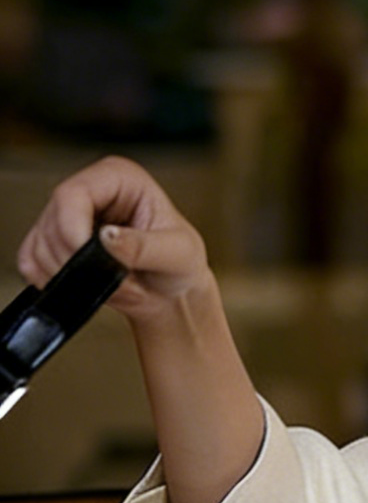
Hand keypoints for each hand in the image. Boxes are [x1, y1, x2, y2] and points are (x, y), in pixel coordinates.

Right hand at [18, 156, 211, 326]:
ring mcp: (67, 216)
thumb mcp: (178, 253)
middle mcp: (89, 190)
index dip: (72, 229)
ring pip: (39, 245)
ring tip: (109, 283)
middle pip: (51, 222)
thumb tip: (107, 237)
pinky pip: (31, 262)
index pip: (72, 194)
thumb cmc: (180, 264)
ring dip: (71, 276)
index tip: (88, 261)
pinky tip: (83, 284)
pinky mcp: (53, 242)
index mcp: (119, 178)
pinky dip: (53, 280)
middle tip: (114, 280)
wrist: (171, 291)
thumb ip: (144, 246)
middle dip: (77, 262)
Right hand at [19, 156, 260, 502]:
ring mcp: (91, 231)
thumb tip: (115, 244)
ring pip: (45, 229)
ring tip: (68, 281)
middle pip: (61, 202)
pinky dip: (42, 269)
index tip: (86, 244)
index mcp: (140, 195)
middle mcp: (114, 207)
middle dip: (58, 235)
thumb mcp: (180, 268)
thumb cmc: (191, 290)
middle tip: (67, 268)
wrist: (183, 323)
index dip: (82, 205)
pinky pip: (40, 254)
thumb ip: (149, 254)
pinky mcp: (75, 258)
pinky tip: (57, 285)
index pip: (97, 178)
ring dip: (48, 256)